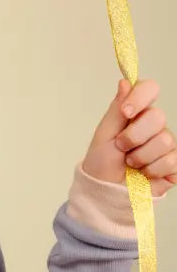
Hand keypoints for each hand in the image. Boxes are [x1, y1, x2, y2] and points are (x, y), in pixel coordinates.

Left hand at [82, 79, 176, 197]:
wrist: (107, 189)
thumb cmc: (102, 159)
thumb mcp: (105, 132)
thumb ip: (117, 108)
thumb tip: (125, 82)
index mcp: (136, 112)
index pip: (149, 89)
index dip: (140, 97)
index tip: (126, 112)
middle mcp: (154, 125)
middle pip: (158, 116)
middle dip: (134, 135)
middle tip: (121, 147)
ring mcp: (166, 144)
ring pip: (164, 140)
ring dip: (141, 155)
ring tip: (131, 162)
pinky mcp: (175, 164)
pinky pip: (172, 161)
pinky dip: (152, 170)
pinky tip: (144, 172)